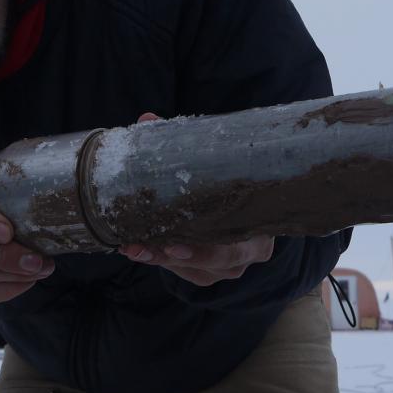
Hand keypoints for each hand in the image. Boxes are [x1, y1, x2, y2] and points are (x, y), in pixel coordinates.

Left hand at [117, 110, 274, 284]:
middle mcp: (249, 253)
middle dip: (170, 257)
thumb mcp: (216, 161)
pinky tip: (139, 248)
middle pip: (209, 264)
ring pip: (194, 270)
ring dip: (159, 260)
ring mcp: (230, 267)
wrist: (249, 194)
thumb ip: (183, 142)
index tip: (174, 247)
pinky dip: (161, 259)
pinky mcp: (210, 272)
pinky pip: (185, 271)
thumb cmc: (233, 177)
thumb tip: (148, 120)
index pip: (233, 249)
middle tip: (139, 247)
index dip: (204, 252)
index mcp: (261, 228)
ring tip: (131, 246)